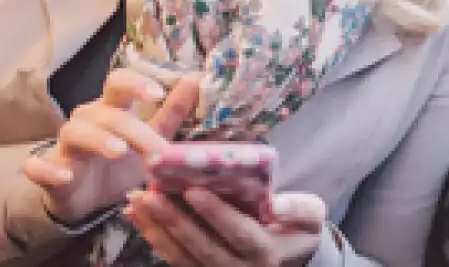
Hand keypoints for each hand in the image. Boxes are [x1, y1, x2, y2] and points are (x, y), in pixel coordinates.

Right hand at [22, 69, 199, 224]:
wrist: (88, 198)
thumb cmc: (121, 160)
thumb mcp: (150, 136)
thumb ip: (171, 112)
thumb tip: (194, 80)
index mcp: (113, 108)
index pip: (119, 82)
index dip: (136, 83)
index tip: (158, 94)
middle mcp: (88, 120)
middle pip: (107, 113)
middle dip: (134, 130)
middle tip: (157, 152)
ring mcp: (66, 145)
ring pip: (75, 132)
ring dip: (97, 140)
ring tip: (118, 152)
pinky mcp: (48, 171)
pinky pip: (38, 167)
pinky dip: (47, 169)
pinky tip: (63, 176)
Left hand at [124, 188, 325, 266]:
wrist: (290, 258)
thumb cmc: (299, 229)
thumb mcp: (311, 215)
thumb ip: (298, 209)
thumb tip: (276, 204)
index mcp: (267, 253)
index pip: (239, 233)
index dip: (216, 214)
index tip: (192, 190)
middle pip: (203, 248)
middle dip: (174, 221)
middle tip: (150, 194)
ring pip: (182, 257)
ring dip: (156, 230)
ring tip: (136, 202)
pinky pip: (174, 260)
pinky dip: (154, 238)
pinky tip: (137, 216)